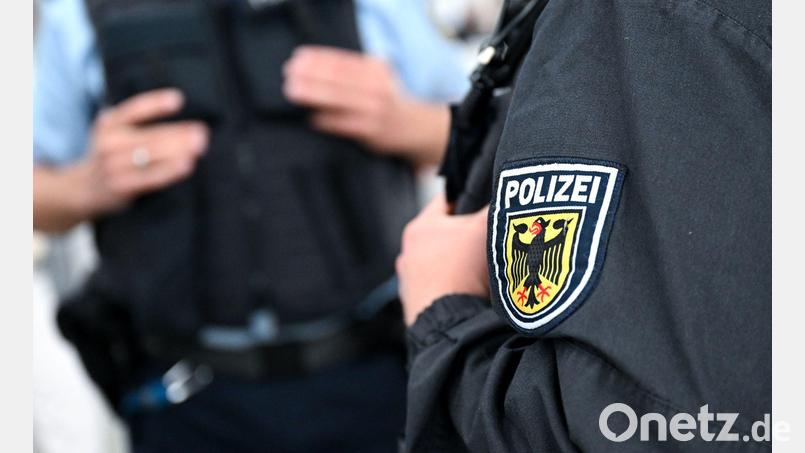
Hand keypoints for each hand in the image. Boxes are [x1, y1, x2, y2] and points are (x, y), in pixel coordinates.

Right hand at [82, 88, 208, 214]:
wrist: (85, 188)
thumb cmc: (113, 156)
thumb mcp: (117, 133)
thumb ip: (139, 125)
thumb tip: (184, 125)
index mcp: (109, 123)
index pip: (134, 109)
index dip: (155, 103)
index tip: (178, 99)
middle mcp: (108, 141)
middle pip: (150, 135)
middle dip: (178, 133)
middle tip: (201, 132)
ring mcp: (112, 164)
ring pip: (152, 154)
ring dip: (179, 149)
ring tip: (200, 145)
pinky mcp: (121, 185)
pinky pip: (151, 176)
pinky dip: (171, 169)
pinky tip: (187, 164)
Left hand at [282, 46, 449, 165]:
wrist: (414, 127)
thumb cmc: (386, 101)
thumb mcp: (376, 78)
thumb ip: (351, 71)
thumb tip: (311, 67)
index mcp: (375, 70)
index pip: (341, 60)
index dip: (317, 58)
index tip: (298, 58)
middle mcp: (377, 87)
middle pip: (337, 78)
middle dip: (310, 75)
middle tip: (289, 74)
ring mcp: (374, 109)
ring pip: (337, 99)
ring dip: (312, 94)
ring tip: (292, 91)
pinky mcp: (371, 131)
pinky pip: (341, 124)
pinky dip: (324, 120)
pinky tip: (311, 117)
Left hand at [396, 194, 489, 325]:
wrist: (449, 323)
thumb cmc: (461, 270)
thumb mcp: (484, 229)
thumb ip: (495, 209)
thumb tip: (507, 200)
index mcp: (419, 227)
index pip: (447, 201)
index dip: (470, 201)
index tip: (488, 207)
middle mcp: (408, 253)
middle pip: (445, 235)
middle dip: (467, 237)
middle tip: (491, 241)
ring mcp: (409, 282)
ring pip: (443, 264)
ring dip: (461, 266)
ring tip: (484, 271)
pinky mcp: (417, 306)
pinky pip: (441, 289)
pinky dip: (456, 288)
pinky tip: (472, 293)